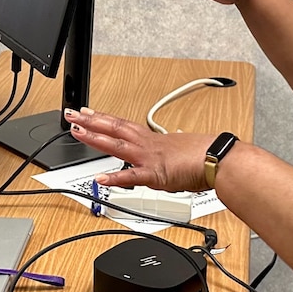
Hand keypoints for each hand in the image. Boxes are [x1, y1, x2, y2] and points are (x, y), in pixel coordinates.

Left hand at [64, 107, 214, 193]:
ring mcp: (149, 158)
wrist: (220, 159)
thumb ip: (170, 153)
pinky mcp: (155, 175)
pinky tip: (100, 179)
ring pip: (116, 145)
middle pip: (114, 128)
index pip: (123, 125)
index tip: (89, 112)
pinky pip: (131, 177)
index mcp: (153, 139)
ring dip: (95, 138)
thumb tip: (171, 156)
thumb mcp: (182, 150)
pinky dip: (115, 179)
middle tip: (72, 114)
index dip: (104, 118)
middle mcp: (147, 144)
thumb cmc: (207, 155)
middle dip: (91, 121)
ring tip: (77, 131)